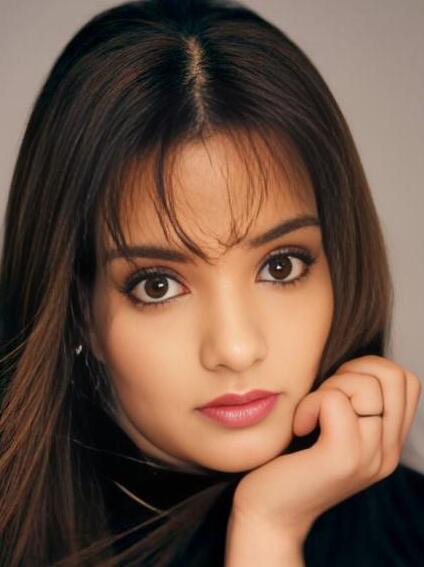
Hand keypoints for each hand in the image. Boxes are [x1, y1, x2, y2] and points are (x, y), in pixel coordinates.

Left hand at [231, 355, 421, 543]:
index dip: (370, 368)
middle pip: (394, 376)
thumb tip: (352, 363)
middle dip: (353, 372)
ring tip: (309, 416)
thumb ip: (352, 403)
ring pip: (365, 385)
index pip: (406, 380)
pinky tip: (299, 427)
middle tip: (324, 398)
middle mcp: (387, 453)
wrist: (268, 513)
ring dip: (327, 388)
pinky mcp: (342, 459)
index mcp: (388, 443)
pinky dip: (310, 404)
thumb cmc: (290, 460)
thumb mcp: (332, 428)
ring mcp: (369, 457)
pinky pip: (334, 401)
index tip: (338, 389)